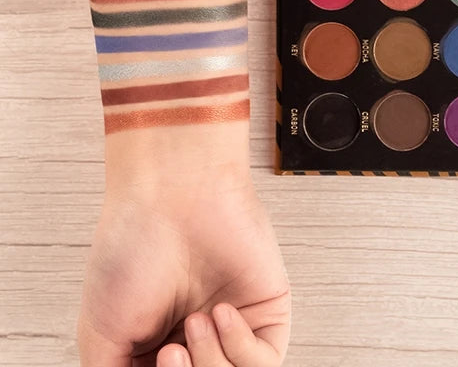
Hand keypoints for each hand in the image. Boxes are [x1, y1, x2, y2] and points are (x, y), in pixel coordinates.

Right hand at [77, 126, 290, 366]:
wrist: (170, 194)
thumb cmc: (133, 247)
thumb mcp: (102, 338)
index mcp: (156, 353)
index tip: (153, 358)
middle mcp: (197, 345)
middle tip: (170, 350)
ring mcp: (234, 329)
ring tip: (192, 324)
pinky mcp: (268, 311)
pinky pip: (267, 362)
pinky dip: (240, 349)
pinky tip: (220, 312)